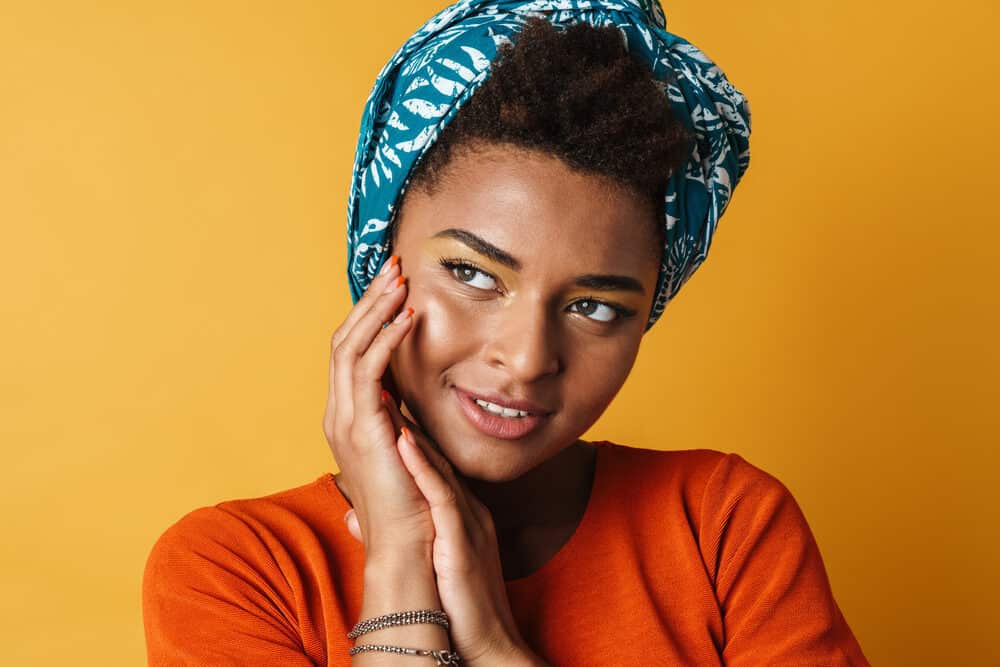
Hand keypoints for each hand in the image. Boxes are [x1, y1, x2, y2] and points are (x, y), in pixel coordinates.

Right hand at [321, 255, 432, 559]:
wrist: (409, 545)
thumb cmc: (414, 502)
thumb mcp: (407, 449)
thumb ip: (402, 423)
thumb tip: (408, 407)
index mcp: (347, 418)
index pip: (350, 352)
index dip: (369, 316)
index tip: (395, 286)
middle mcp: (339, 414)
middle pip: (345, 340)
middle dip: (370, 300)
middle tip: (395, 267)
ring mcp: (345, 420)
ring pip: (350, 347)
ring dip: (376, 309)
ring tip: (401, 279)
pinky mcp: (362, 428)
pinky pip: (369, 369)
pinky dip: (387, 337)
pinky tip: (410, 316)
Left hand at [345, 407, 543, 666]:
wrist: (486, 642)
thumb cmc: (459, 604)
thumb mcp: (433, 558)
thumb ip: (395, 530)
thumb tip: (353, 518)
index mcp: (457, 511)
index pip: (426, 463)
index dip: (401, 430)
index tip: (377, 404)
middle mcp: (464, 507)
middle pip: (432, 453)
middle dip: (406, 417)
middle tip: (384, 385)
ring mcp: (466, 519)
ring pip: (436, 465)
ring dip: (412, 428)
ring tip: (389, 394)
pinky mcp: (462, 537)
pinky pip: (442, 494)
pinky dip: (423, 465)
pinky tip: (405, 440)